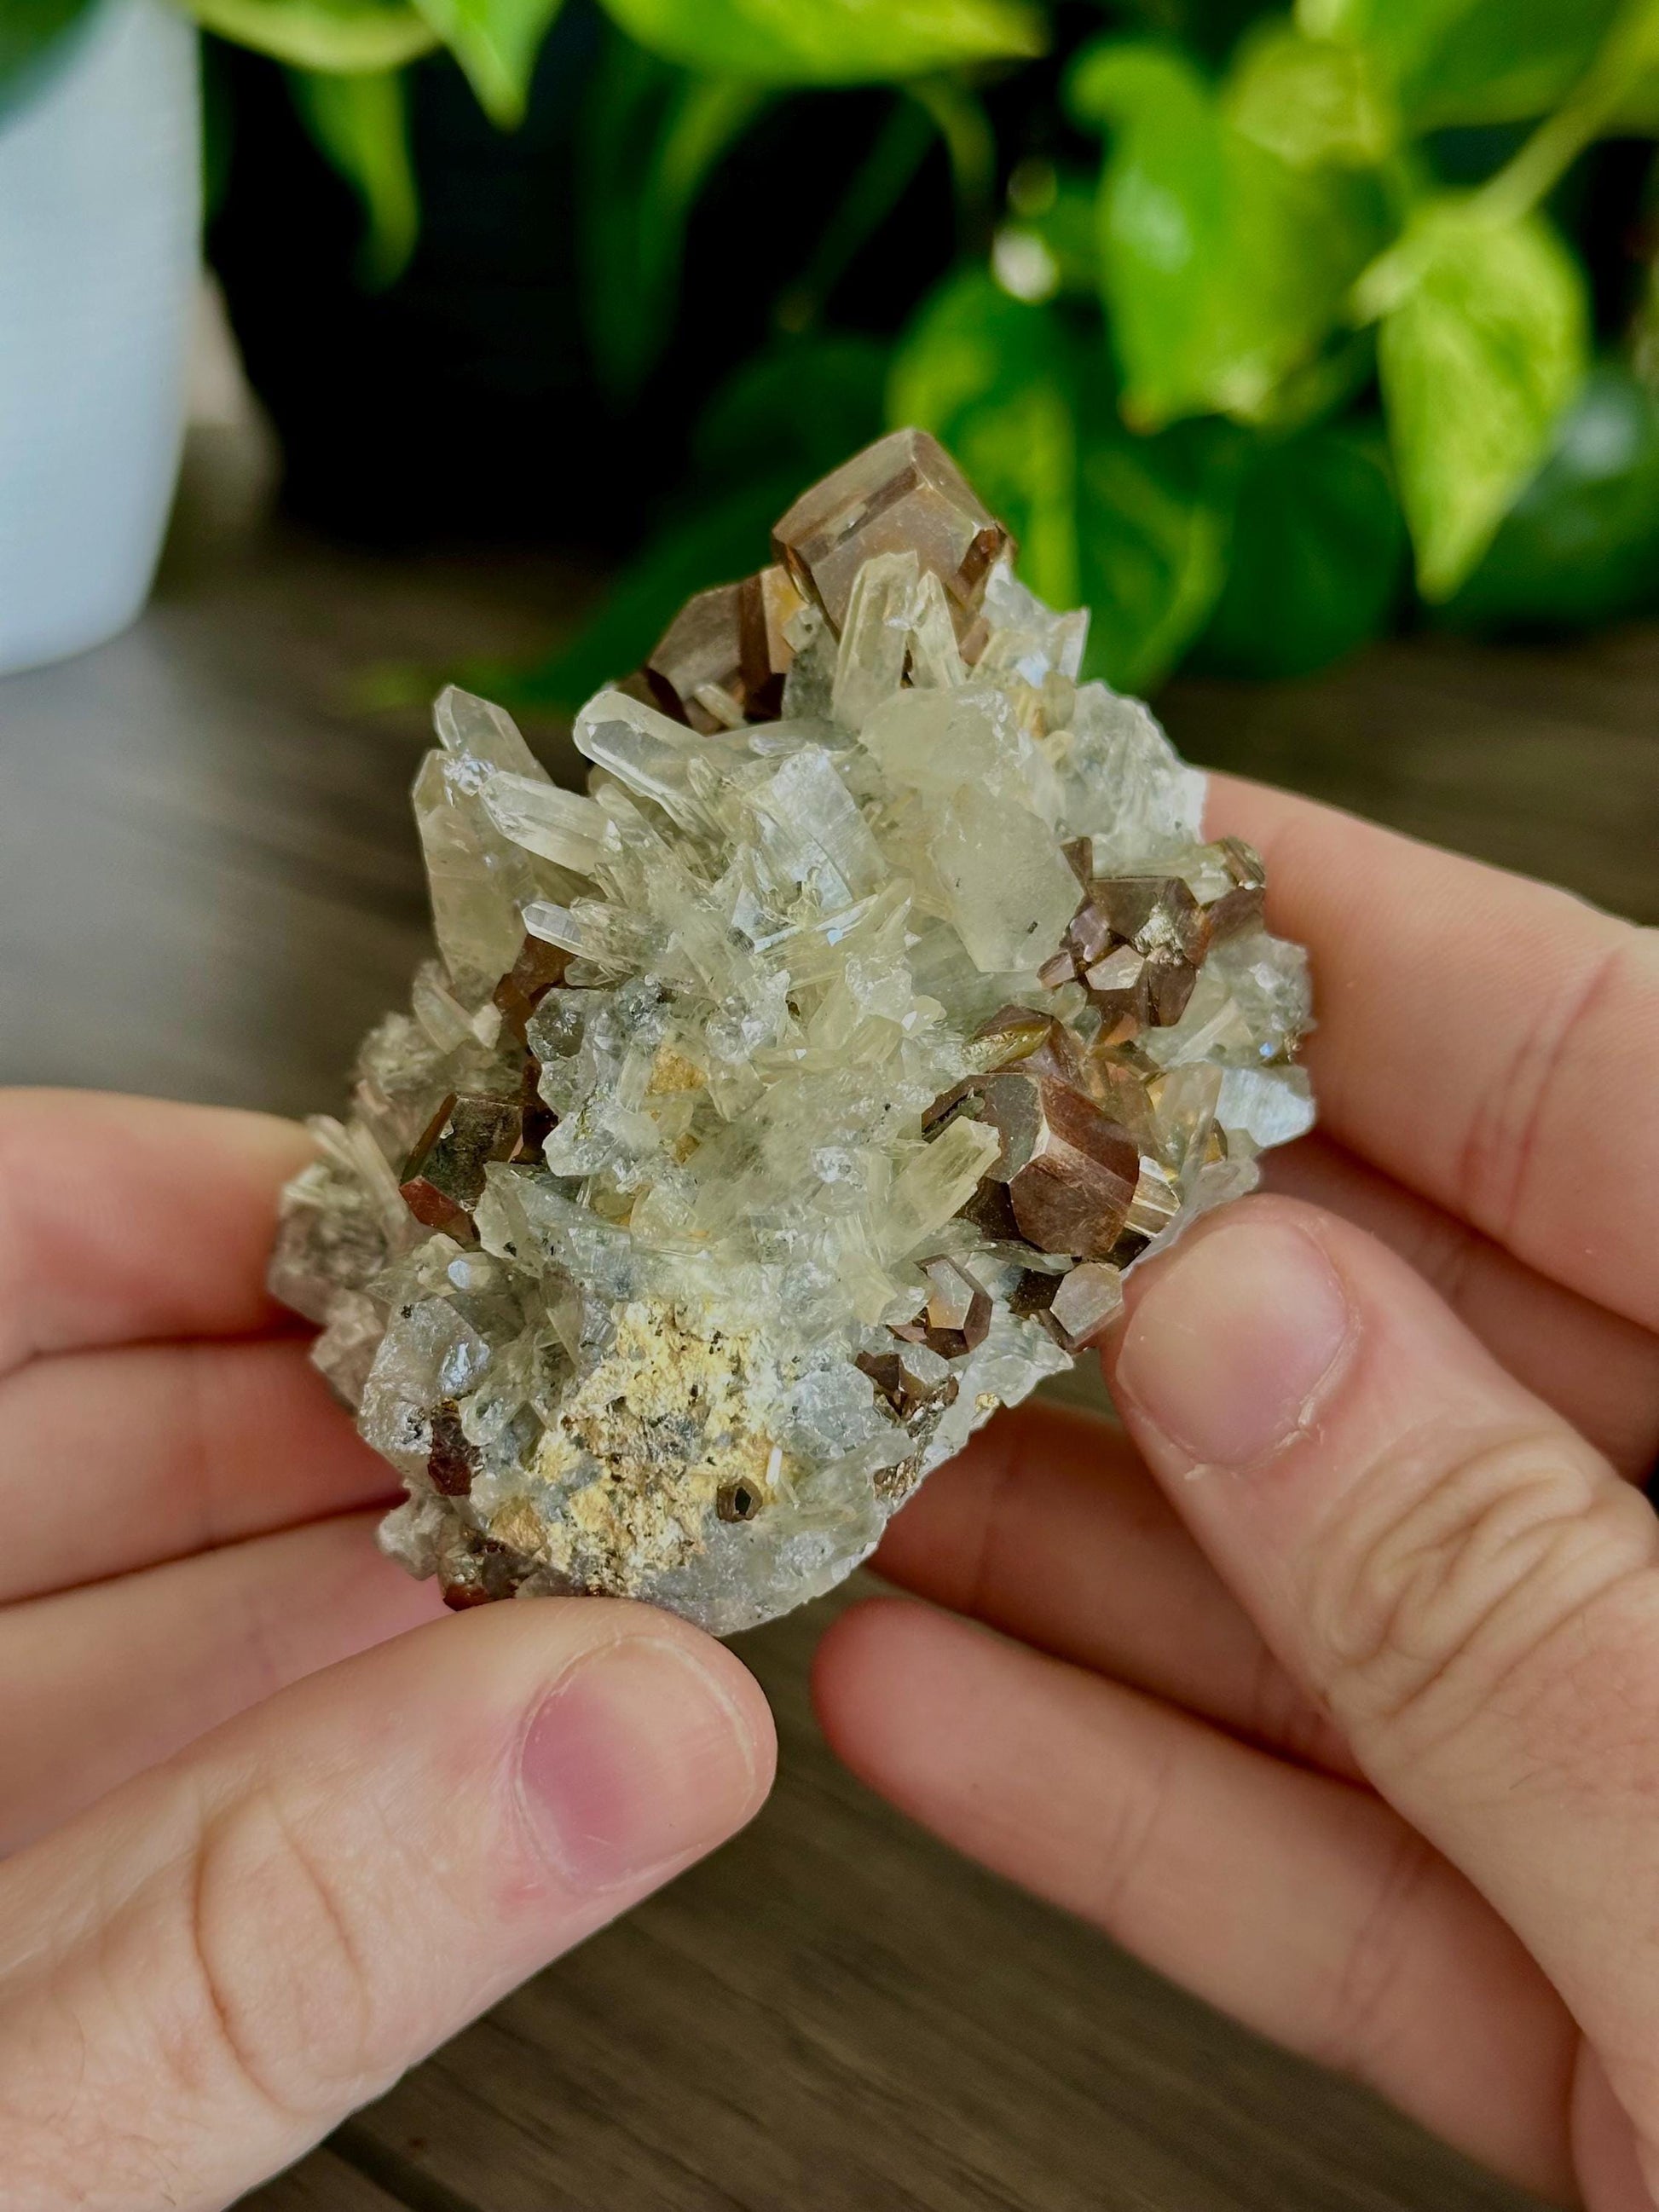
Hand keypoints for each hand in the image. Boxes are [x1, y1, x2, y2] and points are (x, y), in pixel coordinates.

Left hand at [0, 1093, 771, 2211]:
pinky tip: (480, 1725)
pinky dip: (311, 1756)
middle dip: (341, 1400)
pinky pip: (136, 1809)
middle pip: (56, 1425)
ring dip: (360, 1574)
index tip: (426, 1220)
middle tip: (576, 1389)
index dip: (192, 1207)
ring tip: (582, 1538)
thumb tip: (620, 1737)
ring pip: (114, 1622)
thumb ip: (255, 1941)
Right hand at [815, 778, 1658, 2209]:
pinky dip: (1147, 1803)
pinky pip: (1366, 1866)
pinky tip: (929, 1703)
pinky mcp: (1641, 2023)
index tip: (1109, 850)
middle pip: (1444, 1337)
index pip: (1618, 1079)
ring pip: (1365, 1605)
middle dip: (1146, 1254)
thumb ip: (1523, 1612)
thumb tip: (1242, 1311)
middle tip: (899, 1164)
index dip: (1347, 944)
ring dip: (1093, 1537)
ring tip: (852, 1431)